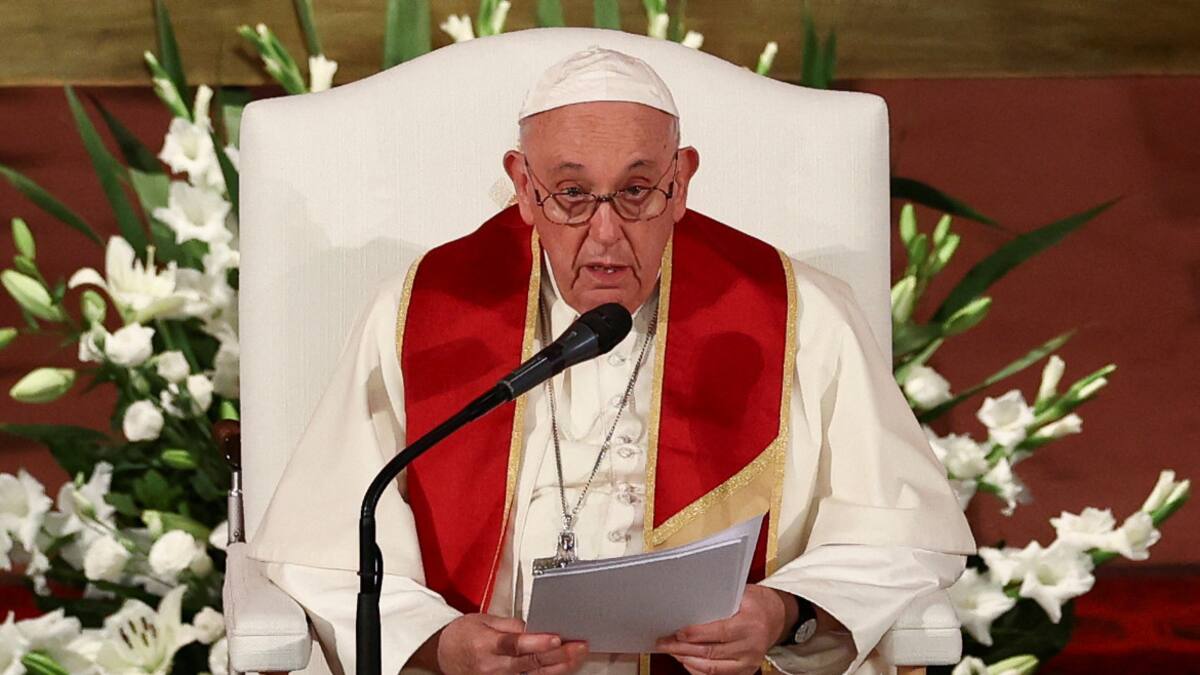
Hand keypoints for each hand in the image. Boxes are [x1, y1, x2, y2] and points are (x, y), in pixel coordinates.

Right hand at [434, 613, 588, 674]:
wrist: (444, 655)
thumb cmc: (462, 636)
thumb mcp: (483, 620)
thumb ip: (511, 624)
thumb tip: (535, 625)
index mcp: (487, 644)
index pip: (515, 645)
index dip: (538, 643)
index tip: (556, 638)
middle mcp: (493, 666)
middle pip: (531, 663)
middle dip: (559, 655)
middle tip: (579, 646)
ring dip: (559, 667)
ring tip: (577, 656)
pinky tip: (563, 668)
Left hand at [654, 584, 792, 674]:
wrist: (777, 618)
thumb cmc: (756, 603)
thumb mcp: (742, 594)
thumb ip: (720, 599)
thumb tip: (689, 601)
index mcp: (750, 624)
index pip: (719, 632)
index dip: (696, 634)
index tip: (678, 632)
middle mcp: (751, 646)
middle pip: (711, 652)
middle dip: (683, 649)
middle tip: (664, 642)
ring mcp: (748, 662)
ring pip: (712, 668)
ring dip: (687, 660)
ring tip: (671, 651)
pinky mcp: (745, 671)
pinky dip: (697, 669)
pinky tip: (685, 660)